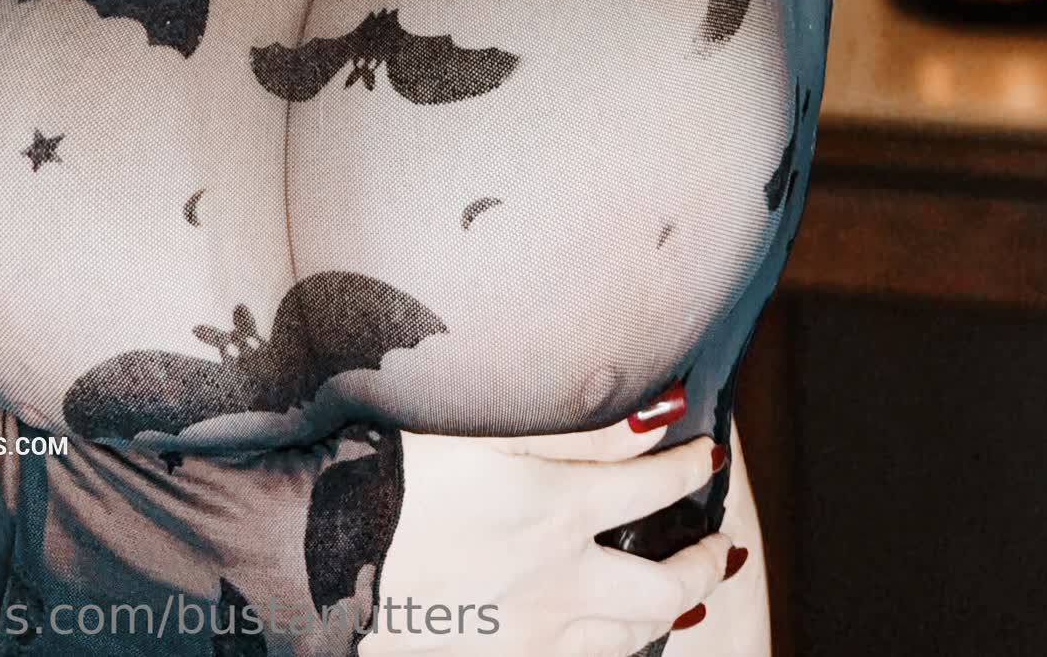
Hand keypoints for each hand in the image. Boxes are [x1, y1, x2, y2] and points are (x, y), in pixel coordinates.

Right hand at [357, 404, 740, 656]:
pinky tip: (613, 636)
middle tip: (719, 544)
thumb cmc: (402, 478)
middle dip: (704, 562)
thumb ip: (580, 428)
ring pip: (631, 639)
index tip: (708, 453)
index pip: (655, 485)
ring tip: (682, 595)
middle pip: (666, 588)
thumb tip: (659, 413)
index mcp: (558, 511)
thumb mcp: (490, 434)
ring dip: (668, 613)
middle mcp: (559, 583)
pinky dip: (613, 649)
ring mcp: (534, 637)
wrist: (327, 558)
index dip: (691, 467)